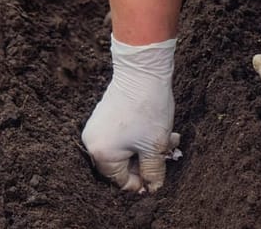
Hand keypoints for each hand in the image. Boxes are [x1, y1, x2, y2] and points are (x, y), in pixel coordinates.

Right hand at [82, 36, 181, 192]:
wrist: (141, 73)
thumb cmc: (147, 111)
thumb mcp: (154, 148)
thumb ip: (152, 172)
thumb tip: (152, 188)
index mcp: (101, 154)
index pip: (121, 181)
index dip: (142, 182)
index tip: (158, 178)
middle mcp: (92, 143)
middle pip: (120, 166)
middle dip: (146, 163)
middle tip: (167, 156)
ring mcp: (95, 129)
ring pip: (123, 151)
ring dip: (145, 150)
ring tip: (168, 141)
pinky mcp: (102, 118)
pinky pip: (119, 138)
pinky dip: (138, 139)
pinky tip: (156, 132)